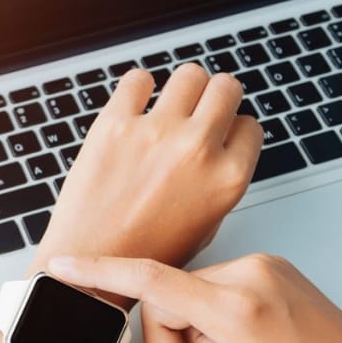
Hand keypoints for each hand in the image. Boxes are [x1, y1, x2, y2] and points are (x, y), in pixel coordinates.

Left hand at [30, 65, 262, 287]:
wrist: (91, 267)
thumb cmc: (144, 255)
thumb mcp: (206, 227)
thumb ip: (218, 182)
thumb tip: (220, 147)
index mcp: (228, 178)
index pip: (250, 126)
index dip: (232, 130)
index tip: (217, 135)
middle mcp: (198, 150)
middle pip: (226, 88)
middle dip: (215, 97)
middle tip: (197, 111)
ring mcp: (156, 133)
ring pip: (189, 75)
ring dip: (182, 87)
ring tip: (167, 106)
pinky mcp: (115, 124)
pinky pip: (138, 79)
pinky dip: (139, 88)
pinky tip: (135, 106)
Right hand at [48, 253, 341, 342]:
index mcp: (240, 310)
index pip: (151, 280)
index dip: (99, 273)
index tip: (64, 266)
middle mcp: (248, 275)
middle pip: (165, 301)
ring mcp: (258, 266)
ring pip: (186, 296)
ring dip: (193, 337)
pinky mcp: (263, 267)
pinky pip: (210, 289)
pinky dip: (211, 322)